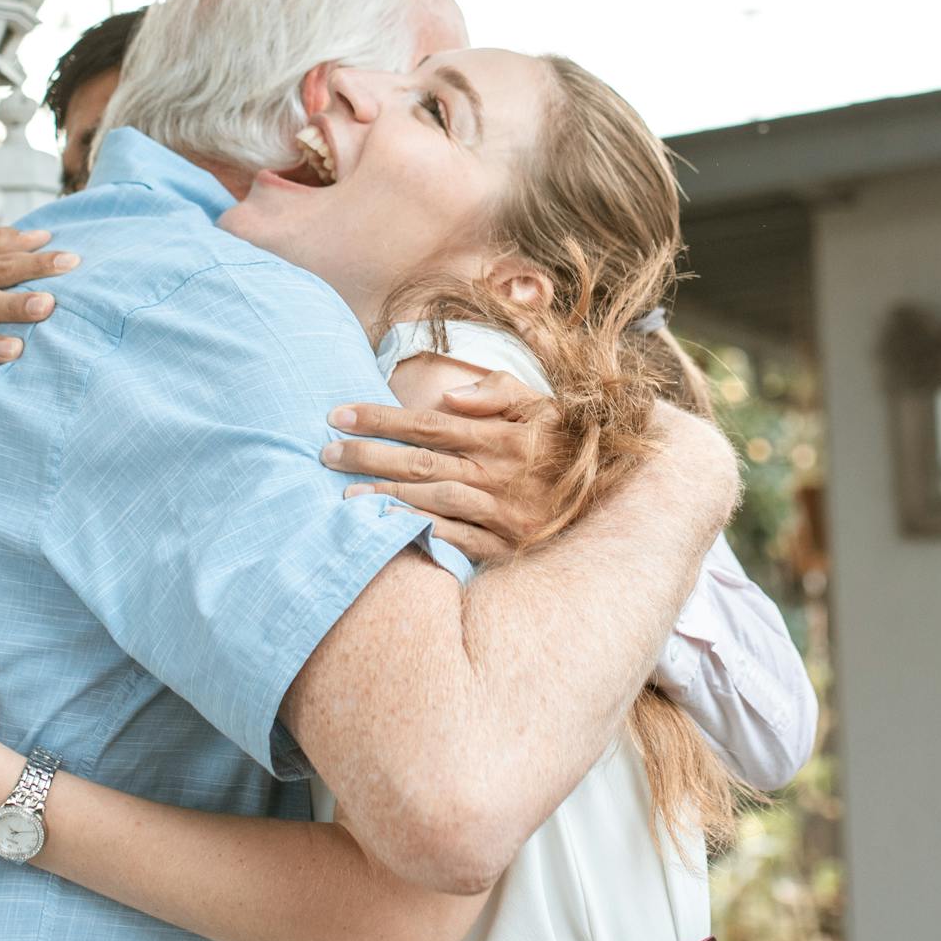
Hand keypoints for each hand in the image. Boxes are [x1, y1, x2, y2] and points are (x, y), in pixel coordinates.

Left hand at [322, 372, 558, 560]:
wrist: (615, 498)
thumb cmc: (567, 445)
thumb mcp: (542, 407)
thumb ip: (498, 392)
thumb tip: (449, 397)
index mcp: (502, 436)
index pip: (428, 423)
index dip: (380, 418)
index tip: (338, 414)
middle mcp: (499, 473)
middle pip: (421, 462)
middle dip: (368, 455)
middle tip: (324, 453)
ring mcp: (502, 513)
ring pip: (433, 501)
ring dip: (386, 495)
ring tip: (343, 495)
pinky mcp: (506, 547)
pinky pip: (456, 540)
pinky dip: (421, 532)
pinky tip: (388, 527)